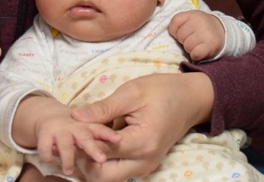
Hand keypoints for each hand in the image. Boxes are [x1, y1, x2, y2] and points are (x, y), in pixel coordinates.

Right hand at [36, 111, 119, 175]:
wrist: (47, 116)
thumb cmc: (73, 128)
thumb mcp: (88, 128)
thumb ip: (98, 137)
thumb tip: (115, 147)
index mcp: (88, 126)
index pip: (100, 129)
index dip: (109, 134)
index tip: (118, 140)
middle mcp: (74, 127)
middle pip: (85, 137)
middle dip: (92, 148)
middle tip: (102, 158)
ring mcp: (59, 130)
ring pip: (65, 144)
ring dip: (67, 157)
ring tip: (69, 171)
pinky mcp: (45, 133)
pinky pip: (45, 146)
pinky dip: (47, 154)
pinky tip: (50, 160)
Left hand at [71, 72, 213, 180]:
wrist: (191, 98)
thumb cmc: (163, 91)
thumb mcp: (131, 93)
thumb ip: (103, 108)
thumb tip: (75, 117)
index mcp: (142, 143)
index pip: (100, 153)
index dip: (82, 140)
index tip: (72, 125)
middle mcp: (144, 162)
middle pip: (101, 175)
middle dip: (83, 157)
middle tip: (74, 134)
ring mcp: (144, 166)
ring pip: (106, 175)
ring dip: (92, 158)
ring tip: (83, 134)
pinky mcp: (141, 163)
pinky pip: (116, 167)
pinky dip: (102, 156)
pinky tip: (96, 135)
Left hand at [168, 10, 224, 60]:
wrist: (223, 31)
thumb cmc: (202, 27)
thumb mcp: (191, 19)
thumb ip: (179, 23)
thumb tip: (169, 34)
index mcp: (192, 14)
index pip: (175, 22)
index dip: (175, 30)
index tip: (183, 32)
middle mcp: (199, 22)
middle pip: (180, 36)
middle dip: (184, 40)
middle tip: (193, 39)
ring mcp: (205, 34)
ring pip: (187, 46)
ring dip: (190, 48)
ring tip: (197, 44)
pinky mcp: (210, 45)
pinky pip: (195, 54)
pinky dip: (195, 55)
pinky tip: (200, 51)